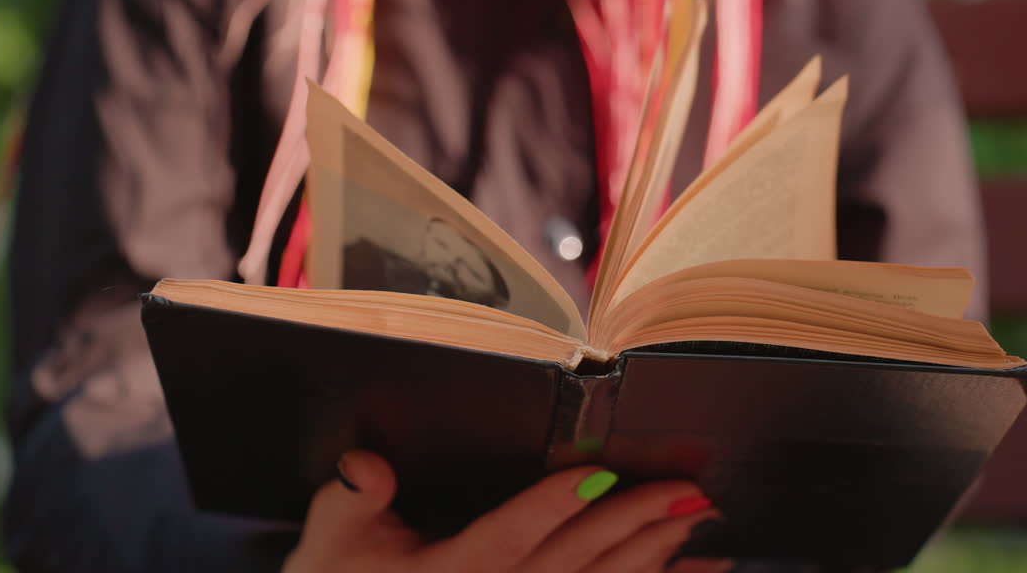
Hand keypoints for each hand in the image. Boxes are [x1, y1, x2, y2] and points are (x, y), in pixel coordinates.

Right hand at [281, 450, 732, 572]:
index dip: (552, 506)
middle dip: (633, 525)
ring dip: (651, 558)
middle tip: (685, 492)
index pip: (507, 539)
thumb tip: (368, 464)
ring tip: (696, 522)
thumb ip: (351, 496)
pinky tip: (687, 571)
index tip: (597, 475)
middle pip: (572, 563)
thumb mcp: (329, 542)